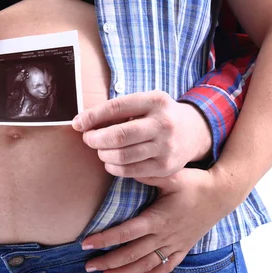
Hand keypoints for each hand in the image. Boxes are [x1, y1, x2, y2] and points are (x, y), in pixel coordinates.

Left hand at [72, 90, 211, 177]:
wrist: (193, 132)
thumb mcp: (145, 103)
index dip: (93, 116)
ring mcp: (166, 147)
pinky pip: (130, 171)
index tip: (78, 123)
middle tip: (88, 139)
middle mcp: (164, 124)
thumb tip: (83, 122)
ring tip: (100, 150)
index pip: (117, 108)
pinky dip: (114, 168)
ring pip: (122, 156)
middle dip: (96, 139)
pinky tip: (110, 162)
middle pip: (119, 136)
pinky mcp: (165, 167)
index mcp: (156, 101)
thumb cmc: (159, 115)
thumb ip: (118, 110)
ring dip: (103, 154)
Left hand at [80, 169, 236, 272]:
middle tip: (88, 265)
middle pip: (132, 254)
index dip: (104, 239)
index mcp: (158, 219)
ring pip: (146, 265)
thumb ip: (148, 173)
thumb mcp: (172, 175)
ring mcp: (175, 245)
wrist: (222, 194)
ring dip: (125, 272)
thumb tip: (124, 167)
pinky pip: (165, 267)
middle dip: (109, 262)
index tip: (86, 243)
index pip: (126, 233)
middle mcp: (165, 236)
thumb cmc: (196, 183)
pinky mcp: (183, 248)